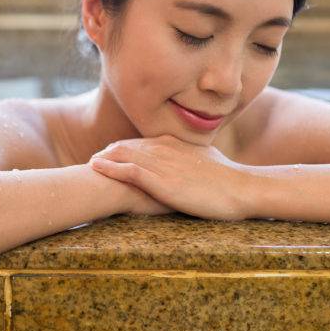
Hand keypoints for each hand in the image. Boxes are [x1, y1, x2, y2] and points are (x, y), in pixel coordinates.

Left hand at [89, 134, 254, 221]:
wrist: (242, 188)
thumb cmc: (229, 179)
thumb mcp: (206, 162)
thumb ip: (191, 160)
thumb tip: (189, 163)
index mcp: (175, 144)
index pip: (141, 142)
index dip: (123, 148)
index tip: (110, 153)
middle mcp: (165, 148)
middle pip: (127, 146)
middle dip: (108, 152)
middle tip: (93, 159)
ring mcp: (162, 163)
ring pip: (124, 154)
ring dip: (104, 158)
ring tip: (88, 163)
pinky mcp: (162, 180)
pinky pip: (128, 170)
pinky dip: (110, 168)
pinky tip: (95, 167)